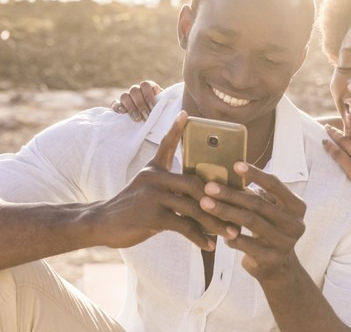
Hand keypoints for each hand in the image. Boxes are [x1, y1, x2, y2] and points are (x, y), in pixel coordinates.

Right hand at [94, 111, 238, 250]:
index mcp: (155, 169)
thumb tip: (203, 194)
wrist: (103, 223)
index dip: (176, 129)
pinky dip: (199, 237)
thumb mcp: (148, 188)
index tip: (186, 114)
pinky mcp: (152, 215)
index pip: (167, 144)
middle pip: (196, 184)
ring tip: (231, 233)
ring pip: (194, 207)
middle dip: (220, 199)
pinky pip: (183, 225)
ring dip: (216, 222)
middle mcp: (155, 177)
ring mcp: (153, 195)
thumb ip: (171, 186)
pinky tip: (210, 245)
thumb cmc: (133, 207)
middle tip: (238, 211)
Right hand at [110, 80, 162, 121]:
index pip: (145, 85)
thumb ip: (166, 104)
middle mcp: (137, 90)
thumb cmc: (161, 111)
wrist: (153, 119)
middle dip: (141, 105)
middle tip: (147, 116)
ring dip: (131, 108)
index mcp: (148, 87)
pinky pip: (115, 104)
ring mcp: (127, 97)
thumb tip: (172, 105)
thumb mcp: (165, 106)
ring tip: (138, 119)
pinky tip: (122, 112)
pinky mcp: (120, 106)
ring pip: (124, 96)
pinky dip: (117, 107)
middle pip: (134, 91)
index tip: (153, 108)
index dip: (149, 96)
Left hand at [199, 163, 306, 281]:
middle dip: (231, 194)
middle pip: (258, 204)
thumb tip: (229, 172)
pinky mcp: (271, 258)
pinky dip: (229, 235)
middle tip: (209, 187)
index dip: (255, 173)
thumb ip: (258, 195)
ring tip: (205, 203)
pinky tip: (217, 230)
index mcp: (297, 206)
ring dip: (225, 211)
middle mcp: (295, 224)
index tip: (235, 165)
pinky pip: (245, 244)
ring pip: (250, 222)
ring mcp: (285, 242)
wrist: (278, 267)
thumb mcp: (271, 210)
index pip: (275, 184)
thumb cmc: (269, 228)